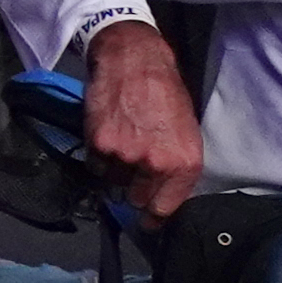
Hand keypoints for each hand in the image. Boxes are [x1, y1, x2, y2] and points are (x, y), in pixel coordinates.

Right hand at [83, 18, 204, 221]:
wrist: (136, 61)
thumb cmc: (166, 94)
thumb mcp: (186, 133)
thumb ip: (175, 167)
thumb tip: (160, 195)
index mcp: (185, 164)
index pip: (164, 209)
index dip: (152, 218)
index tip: (145, 221)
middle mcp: (157, 165)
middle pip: (135, 198)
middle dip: (132, 187)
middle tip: (132, 166)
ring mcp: (127, 155)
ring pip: (113, 181)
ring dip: (114, 168)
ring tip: (121, 141)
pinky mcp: (100, 143)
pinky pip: (95, 164)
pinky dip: (98, 154)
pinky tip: (107, 132)